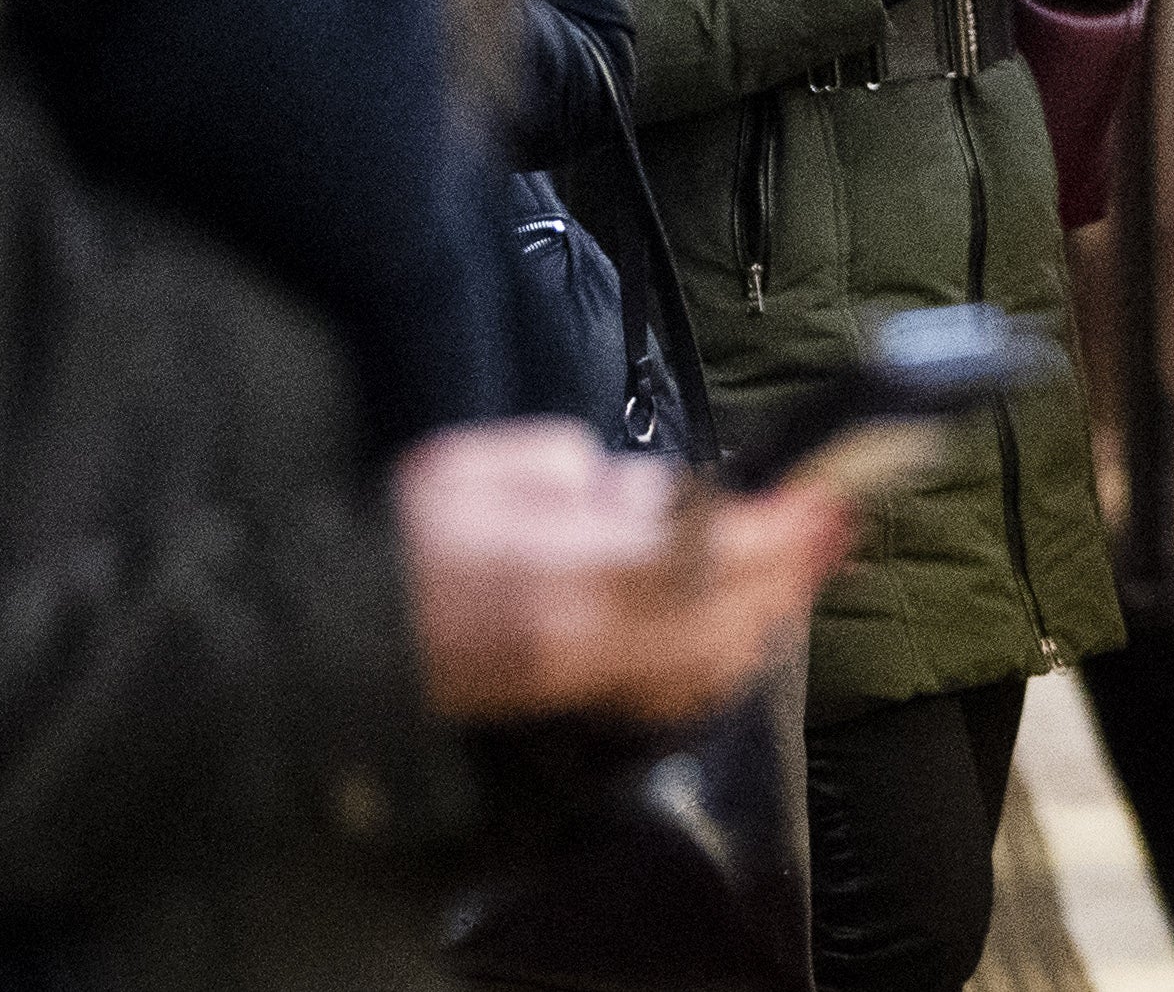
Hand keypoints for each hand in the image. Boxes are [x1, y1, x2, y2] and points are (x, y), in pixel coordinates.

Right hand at [394, 420, 855, 725]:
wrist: (336, 631)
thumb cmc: (404, 535)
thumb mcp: (484, 464)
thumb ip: (581, 473)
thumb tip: (656, 494)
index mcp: (559, 572)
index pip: (701, 557)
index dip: (774, 534)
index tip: (823, 502)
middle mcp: (581, 643)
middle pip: (723, 616)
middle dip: (790, 571)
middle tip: (837, 527)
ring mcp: (579, 687)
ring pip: (710, 664)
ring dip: (769, 614)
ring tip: (804, 566)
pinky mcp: (574, 708)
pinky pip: (677, 695)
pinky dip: (727, 658)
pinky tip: (747, 624)